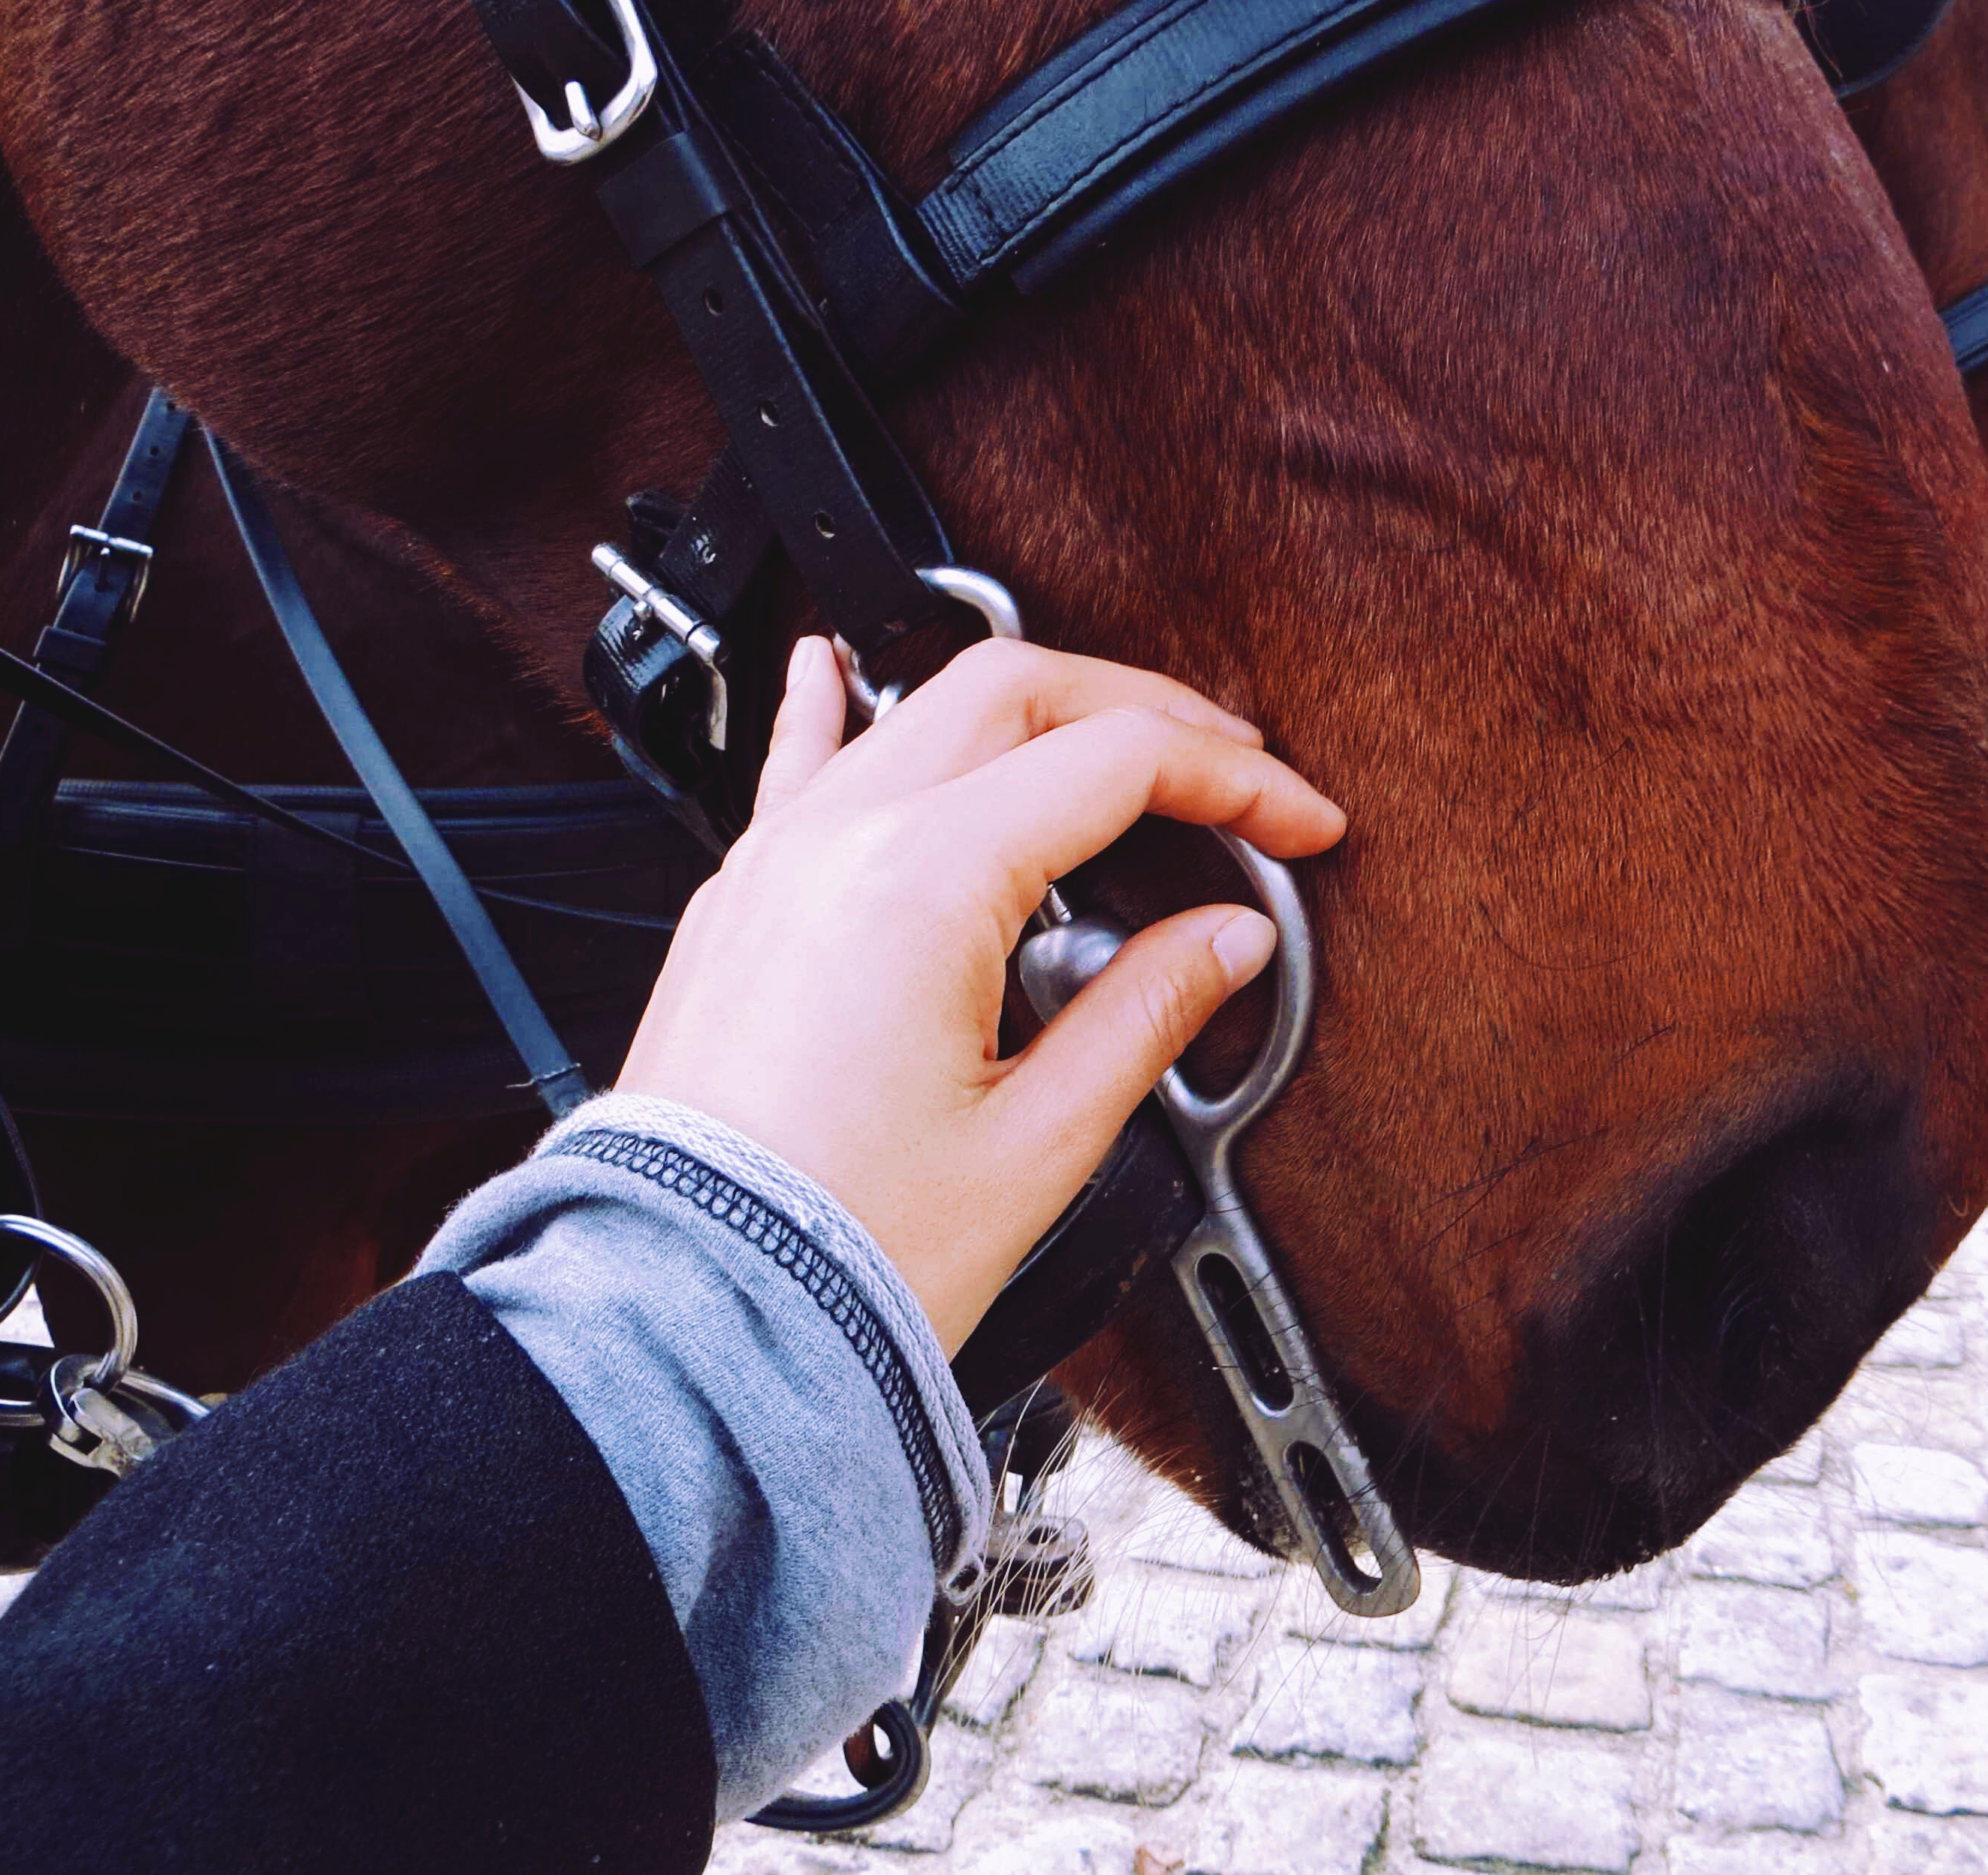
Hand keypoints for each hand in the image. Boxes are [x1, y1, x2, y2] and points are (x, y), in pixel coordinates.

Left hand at [618, 637, 1345, 1350]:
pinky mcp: (741, 903)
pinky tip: (833, 668)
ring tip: (1112, 736)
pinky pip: (797, 763)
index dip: (1234, 780)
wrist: (689, 1320)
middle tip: (1231, 771)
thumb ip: (1146, 1015)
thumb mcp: (1038, 1144)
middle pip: (1020, 692)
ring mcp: (777, 861)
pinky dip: (840, 707)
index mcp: (923, 880)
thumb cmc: (838, 1253)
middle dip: (1145, 713)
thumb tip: (1226, 942)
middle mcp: (839, 840)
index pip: (1116, 762)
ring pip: (919, 709)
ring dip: (1034, 708)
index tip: (1297, 822)